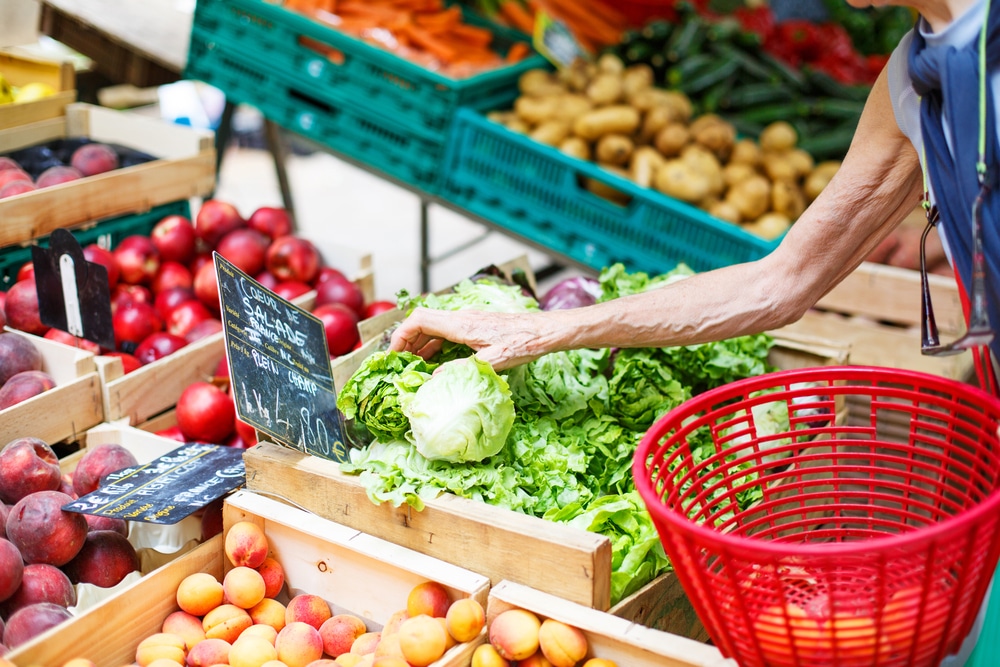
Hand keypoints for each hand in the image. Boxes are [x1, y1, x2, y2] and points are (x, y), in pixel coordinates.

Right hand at [389, 307, 549, 370]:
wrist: (545, 331)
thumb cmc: (524, 344)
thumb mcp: (493, 362)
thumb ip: (462, 369)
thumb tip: (434, 377)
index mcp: (462, 324)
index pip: (419, 320)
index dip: (401, 335)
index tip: (393, 355)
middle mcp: (461, 318)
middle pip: (422, 322)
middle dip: (406, 341)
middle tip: (398, 364)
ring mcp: (467, 321)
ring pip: (434, 327)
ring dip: (420, 344)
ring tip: (412, 366)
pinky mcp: (475, 326)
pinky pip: (446, 332)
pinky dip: (434, 345)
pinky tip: (434, 361)